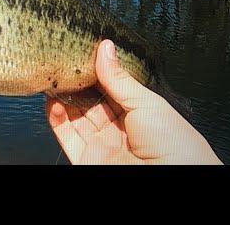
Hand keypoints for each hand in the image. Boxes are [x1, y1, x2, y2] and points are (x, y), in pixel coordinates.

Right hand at [46, 40, 222, 164]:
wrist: (173, 180)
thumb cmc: (177, 147)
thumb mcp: (148, 103)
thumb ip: (119, 79)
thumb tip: (105, 49)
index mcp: (139, 114)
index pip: (110, 88)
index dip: (95, 71)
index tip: (81, 53)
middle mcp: (118, 129)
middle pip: (90, 101)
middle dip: (76, 83)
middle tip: (63, 63)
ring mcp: (101, 144)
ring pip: (74, 117)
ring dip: (62, 97)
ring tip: (53, 78)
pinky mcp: (86, 158)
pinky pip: (65, 136)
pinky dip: (55, 118)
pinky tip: (52, 101)